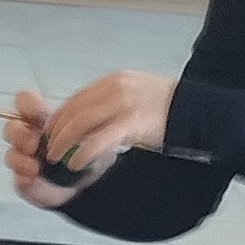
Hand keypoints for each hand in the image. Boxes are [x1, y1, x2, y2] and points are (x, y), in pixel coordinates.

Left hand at [13, 72, 173, 204]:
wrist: (197, 111)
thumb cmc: (168, 108)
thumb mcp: (135, 95)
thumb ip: (112, 103)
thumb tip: (89, 120)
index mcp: (114, 81)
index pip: (76, 98)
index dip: (59, 118)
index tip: (50, 134)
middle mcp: (116, 87)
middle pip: (74, 109)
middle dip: (56, 132)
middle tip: (47, 150)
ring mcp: (124, 103)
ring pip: (80, 122)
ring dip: (63, 142)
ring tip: (55, 158)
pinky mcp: (132, 121)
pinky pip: (98, 138)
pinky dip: (82, 152)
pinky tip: (75, 163)